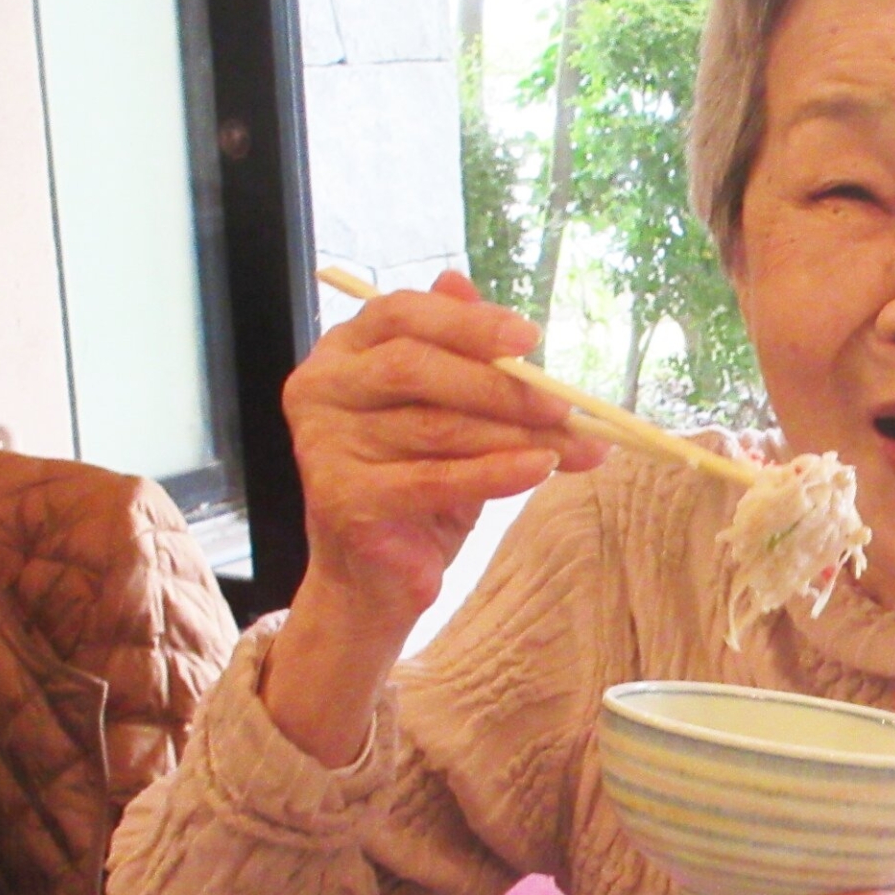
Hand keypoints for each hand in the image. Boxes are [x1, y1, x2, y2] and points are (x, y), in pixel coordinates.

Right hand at [285, 271, 600, 636]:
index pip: (400, 314)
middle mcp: (321, 389)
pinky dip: (497, 473)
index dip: (467, 322)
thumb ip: (477, 372)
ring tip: (573, 446)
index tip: (530, 338)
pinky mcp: (343, 498)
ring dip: (514, 434)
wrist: (378, 579)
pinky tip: (541, 468)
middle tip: (562, 405)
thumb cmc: (418, 489)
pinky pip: (435, 479)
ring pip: (434, 426)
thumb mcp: (455, 420)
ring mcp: (324, 444)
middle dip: (499, 385)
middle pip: (414, 366)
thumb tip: (523, 332)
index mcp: (344, 352)